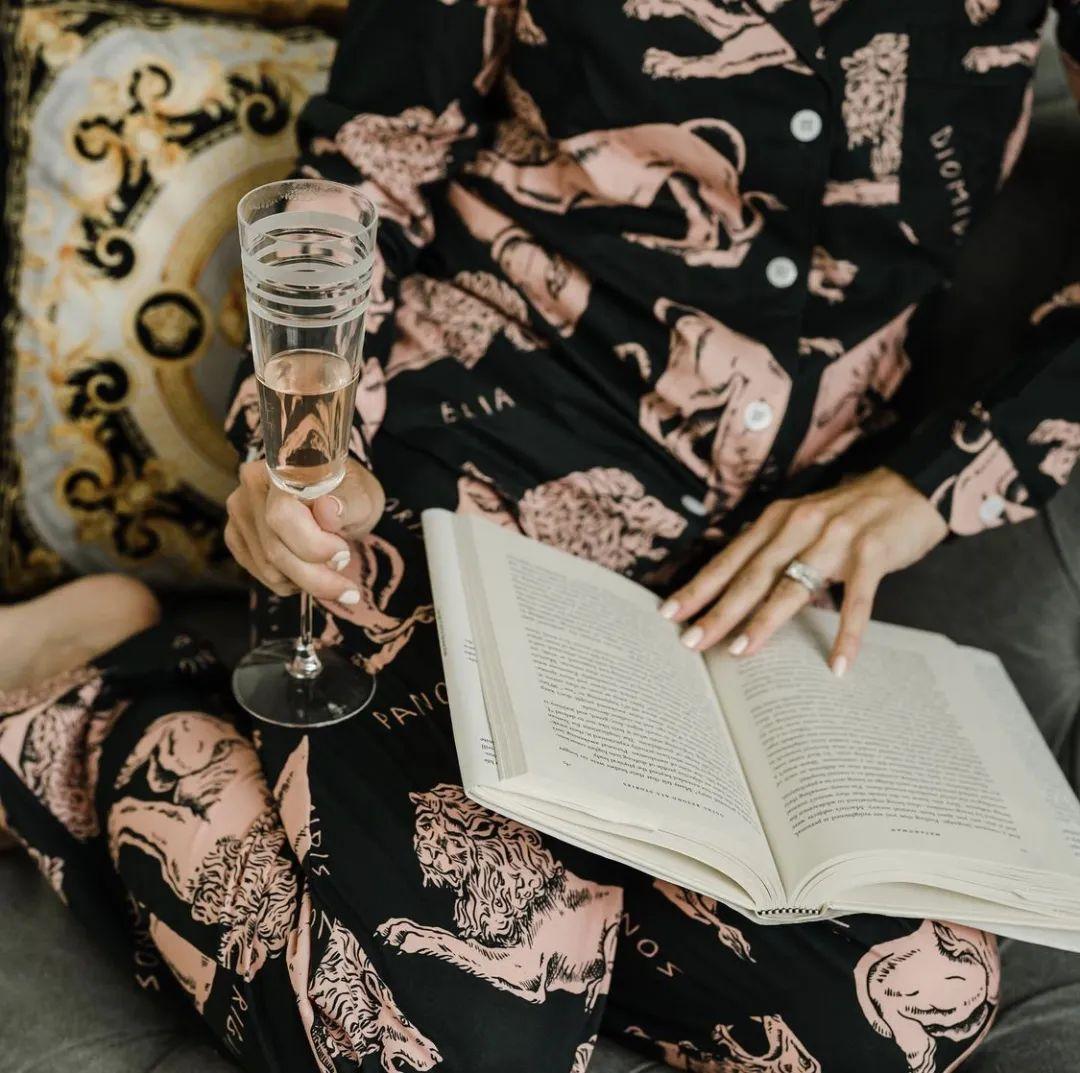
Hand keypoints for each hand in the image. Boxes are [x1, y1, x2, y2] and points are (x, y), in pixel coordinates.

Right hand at [225, 458, 384, 602]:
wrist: (337, 496)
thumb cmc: (351, 494)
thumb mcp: (362, 496)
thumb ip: (349, 503)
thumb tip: (328, 510)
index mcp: (283, 466)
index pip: (282, 516)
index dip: (313, 545)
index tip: (343, 555)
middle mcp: (252, 484)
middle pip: (274, 549)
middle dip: (315, 576)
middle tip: (346, 586)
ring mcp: (240, 510)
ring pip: (268, 568)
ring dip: (306, 582)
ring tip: (330, 573)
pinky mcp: (236, 534)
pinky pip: (261, 573)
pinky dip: (291, 582)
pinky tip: (310, 571)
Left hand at [661, 468, 947, 674]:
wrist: (912, 488)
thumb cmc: (849, 514)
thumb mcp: (802, 522)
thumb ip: (772, 550)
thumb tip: (732, 591)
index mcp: (777, 519)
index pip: (731, 559)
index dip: (700, 586)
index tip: (670, 613)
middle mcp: (800, 525)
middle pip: (752, 575)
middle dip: (719, 610)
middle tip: (691, 641)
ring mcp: (836, 538)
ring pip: (793, 586)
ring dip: (765, 621)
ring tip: (741, 651)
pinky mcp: (873, 552)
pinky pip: (858, 600)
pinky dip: (848, 634)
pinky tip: (838, 664)